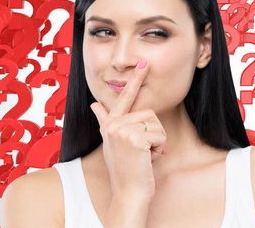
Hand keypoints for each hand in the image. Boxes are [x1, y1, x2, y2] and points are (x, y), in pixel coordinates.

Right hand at [90, 58, 167, 199]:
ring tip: (144, 155)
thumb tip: (95, 104)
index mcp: (110, 124)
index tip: (144, 62)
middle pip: (149, 114)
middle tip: (142, 152)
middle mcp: (112, 125)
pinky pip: (159, 135)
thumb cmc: (127, 168)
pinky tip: (147, 159)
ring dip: (156, 142)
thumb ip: (104, 121)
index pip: (124, 98)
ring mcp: (121, 131)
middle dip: (153, 134)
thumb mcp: (112, 143)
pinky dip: (159, 149)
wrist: (129, 192)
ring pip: (156, 124)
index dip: (136, 79)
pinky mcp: (133, 138)